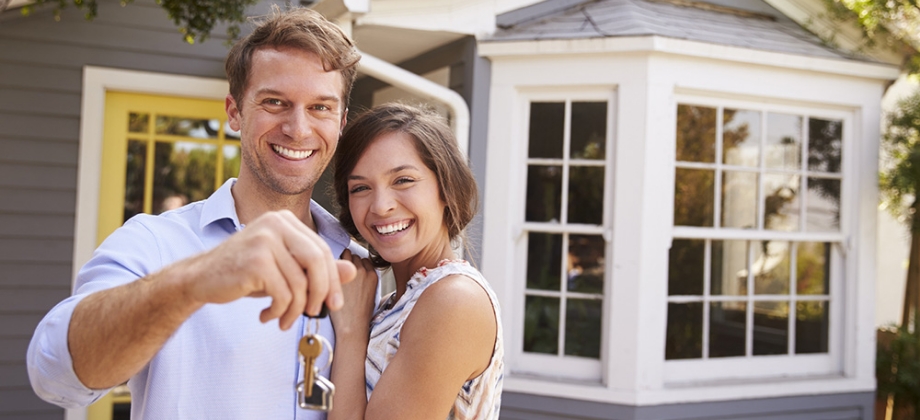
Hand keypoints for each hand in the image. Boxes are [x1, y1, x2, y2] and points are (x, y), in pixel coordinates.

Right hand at [180, 210, 356, 329]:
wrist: (199, 278)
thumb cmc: (245, 274)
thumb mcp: (284, 270)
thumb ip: (316, 269)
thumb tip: (352, 271)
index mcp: (285, 220)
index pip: (322, 250)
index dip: (332, 279)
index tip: (333, 304)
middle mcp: (276, 223)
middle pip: (317, 261)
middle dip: (321, 293)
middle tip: (315, 313)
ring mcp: (265, 239)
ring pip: (300, 283)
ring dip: (296, 309)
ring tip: (284, 320)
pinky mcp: (256, 260)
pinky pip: (284, 294)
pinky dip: (280, 311)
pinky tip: (267, 316)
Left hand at [330, 249, 376, 337]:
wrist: (352, 325)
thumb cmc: (358, 313)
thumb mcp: (370, 294)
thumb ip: (365, 280)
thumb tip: (356, 272)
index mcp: (373, 275)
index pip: (364, 260)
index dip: (356, 265)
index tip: (349, 273)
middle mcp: (365, 270)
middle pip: (355, 256)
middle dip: (347, 261)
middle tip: (339, 272)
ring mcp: (352, 271)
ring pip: (346, 254)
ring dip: (340, 260)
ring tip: (332, 272)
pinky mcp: (340, 273)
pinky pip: (336, 259)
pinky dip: (332, 263)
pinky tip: (328, 273)